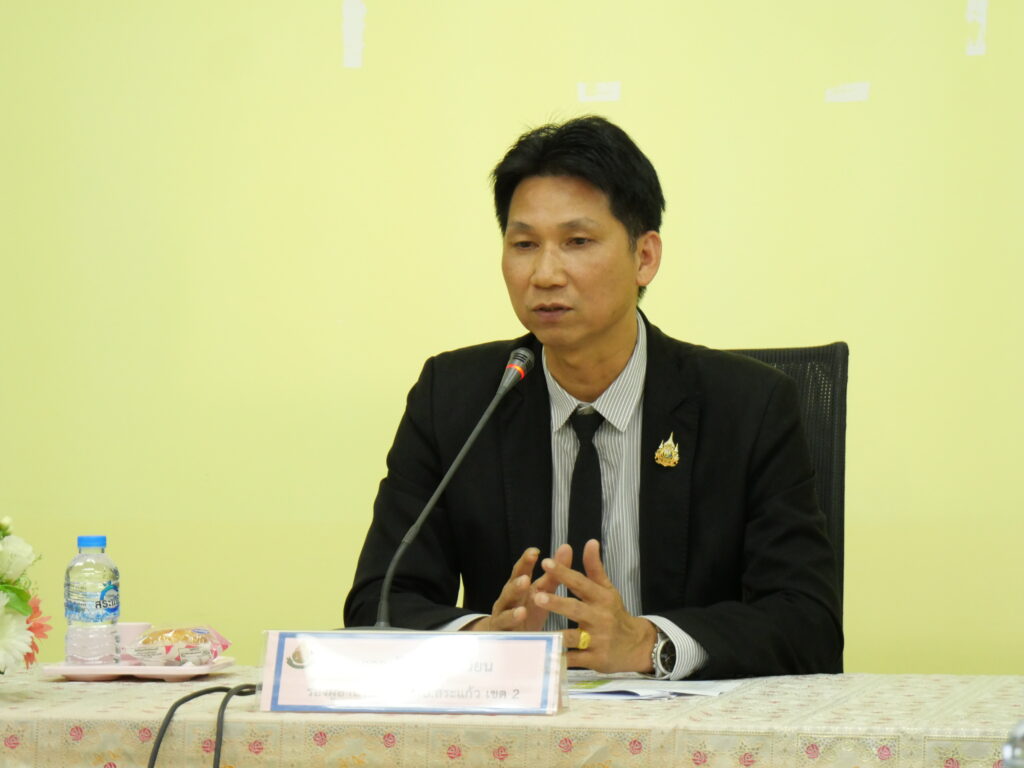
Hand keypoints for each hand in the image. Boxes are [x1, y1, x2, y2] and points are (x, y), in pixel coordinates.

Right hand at [464, 545, 571, 631]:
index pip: (520, 572)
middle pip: (509, 591)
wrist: (506, 638)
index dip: (525, 562)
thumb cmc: (526, 610)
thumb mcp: (541, 592)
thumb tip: (566, 547)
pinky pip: (506, 636)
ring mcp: (502, 619)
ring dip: (513, 613)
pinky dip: (512, 638)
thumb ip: (553, 573)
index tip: (534, 551)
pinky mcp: (503, 638)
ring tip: (522, 611)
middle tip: (525, 580)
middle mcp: (507, 601)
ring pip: (504, 615)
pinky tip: (518, 639)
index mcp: (518, 588)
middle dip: (516, 586)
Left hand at [533, 539, 656, 672]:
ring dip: (555, 635)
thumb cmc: (615, 614)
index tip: (545, 563)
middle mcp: (600, 618)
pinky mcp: (595, 660)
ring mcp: (597, 640)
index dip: (563, 573)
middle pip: (575, 609)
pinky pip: (574, 659)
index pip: (581, 583)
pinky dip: (560, 659)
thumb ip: (595, 568)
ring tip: (535, 632)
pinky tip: (543, 657)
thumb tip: (590, 541)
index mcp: (601, 598)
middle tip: (537, 597)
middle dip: (556, 604)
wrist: (637, 646)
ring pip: (572, 637)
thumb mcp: (608, 590)